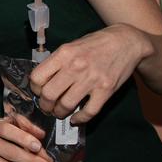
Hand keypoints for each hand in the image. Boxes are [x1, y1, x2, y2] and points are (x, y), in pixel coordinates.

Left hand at [29, 25, 153, 123]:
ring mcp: (91, 79)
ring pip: (66, 105)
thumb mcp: (71, 46)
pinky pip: (89, 111)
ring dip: (60, 113)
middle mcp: (76, 66)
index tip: (39, 92)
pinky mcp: (106, 90)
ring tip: (60, 112)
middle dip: (45, 105)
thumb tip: (42, 81)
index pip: (37, 77)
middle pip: (49, 94)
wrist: (126, 42)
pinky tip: (75, 119)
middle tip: (48, 107)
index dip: (35, 88)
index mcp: (64, 54)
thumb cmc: (95, 44)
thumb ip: (57, 62)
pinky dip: (80, 119)